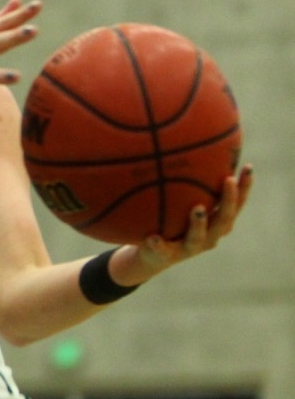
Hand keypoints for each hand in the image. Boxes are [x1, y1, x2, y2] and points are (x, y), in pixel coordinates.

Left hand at [129, 164, 253, 278]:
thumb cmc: (171, 221)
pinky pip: (161, 250)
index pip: (236, 204)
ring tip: (197, 209)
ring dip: (198, 224)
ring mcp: (188, 249)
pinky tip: (152, 237)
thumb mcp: (181, 201)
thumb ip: (188, 181)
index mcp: (215, 223)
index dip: (244, 188)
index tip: (248, 168)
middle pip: (224, 220)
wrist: (150, 256)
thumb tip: (188, 141)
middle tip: (227, 180)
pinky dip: (158, 244)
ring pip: (197, 239)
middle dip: (228, 201)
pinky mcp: (165, 257)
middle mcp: (208, 236)